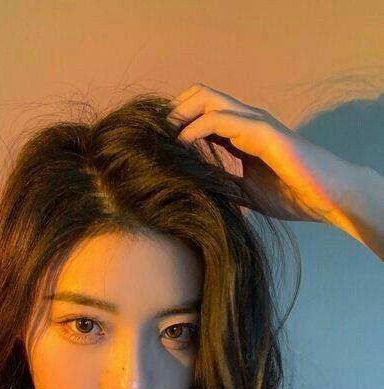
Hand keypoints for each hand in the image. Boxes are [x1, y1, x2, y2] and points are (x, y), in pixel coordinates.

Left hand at [166, 83, 358, 224]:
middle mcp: (246, 120)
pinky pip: (220, 121)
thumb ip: (221, 182)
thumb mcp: (244, 191)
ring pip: (207, 99)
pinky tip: (182, 147)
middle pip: (200, 95)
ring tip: (163, 140)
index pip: (202, 113)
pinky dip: (196, 130)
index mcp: (241, 133)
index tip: (157, 144)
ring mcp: (254, 122)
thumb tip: (191, 186)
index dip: (178, 123)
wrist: (326, 198)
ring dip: (180, 116)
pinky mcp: (262, 132)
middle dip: (174, 112)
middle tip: (156, 138)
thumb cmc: (292, 195)